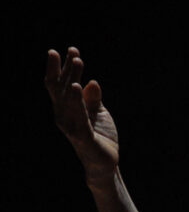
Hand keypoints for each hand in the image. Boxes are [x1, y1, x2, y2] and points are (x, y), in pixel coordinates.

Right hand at [45, 47, 119, 183]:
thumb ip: (94, 98)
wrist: (104, 161)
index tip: (71, 50)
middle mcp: (63, 114)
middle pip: (61, 87)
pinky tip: (77, 86)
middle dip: (65, 67)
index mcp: (66, 108)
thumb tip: (92, 82)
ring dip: (72, 77)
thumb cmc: (100, 136)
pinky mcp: (82, 135)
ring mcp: (70, 125)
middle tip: (71, 49)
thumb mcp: (99, 112)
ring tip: (78, 61)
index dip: (64, 67)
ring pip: (68, 97)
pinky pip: (78, 114)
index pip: (62, 84)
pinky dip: (77, 99)